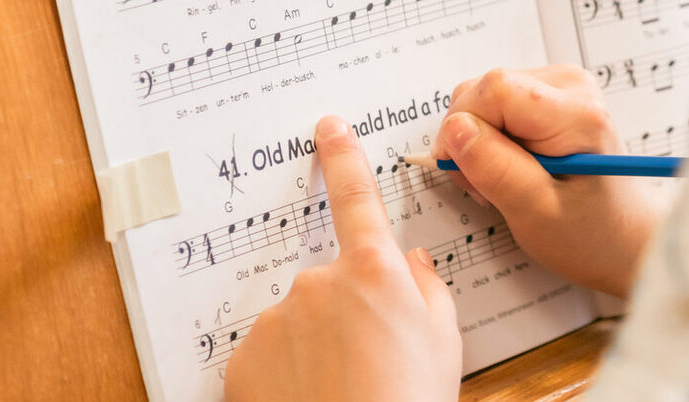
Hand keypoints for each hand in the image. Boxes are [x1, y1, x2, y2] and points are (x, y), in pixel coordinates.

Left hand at [224, 116, 460, 401]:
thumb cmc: (409, 401)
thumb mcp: (445, 342)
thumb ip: (428, 289)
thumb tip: (413, 264)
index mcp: (374, 272)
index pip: (356, 198)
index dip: (343, 158)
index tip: (329, 129)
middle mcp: (318, 285)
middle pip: (332, 283)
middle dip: (347, 313)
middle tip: (373, 359)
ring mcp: (276, 320)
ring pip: (298, 324)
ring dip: (316, 348)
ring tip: (344, 388)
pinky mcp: (244, 358)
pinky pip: (269, 356)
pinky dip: (287, 376)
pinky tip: (312, 399)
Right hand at [434, 65, 663, 297]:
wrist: (625, 237)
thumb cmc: (592, 234)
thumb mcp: (536, 213)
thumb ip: (494, 168)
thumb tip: (454, 129)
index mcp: (577, 113)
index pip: (493, 90)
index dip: (464, 128)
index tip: (468, 172)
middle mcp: (571, 86)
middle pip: (484, 89)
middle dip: (469, 138)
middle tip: (488, 186)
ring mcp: (562, 86)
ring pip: (484, 96)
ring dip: (479, 141)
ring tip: (504, 182)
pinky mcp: (551, 95)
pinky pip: (497, 105)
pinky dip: (492, 138)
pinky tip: (511, 168)